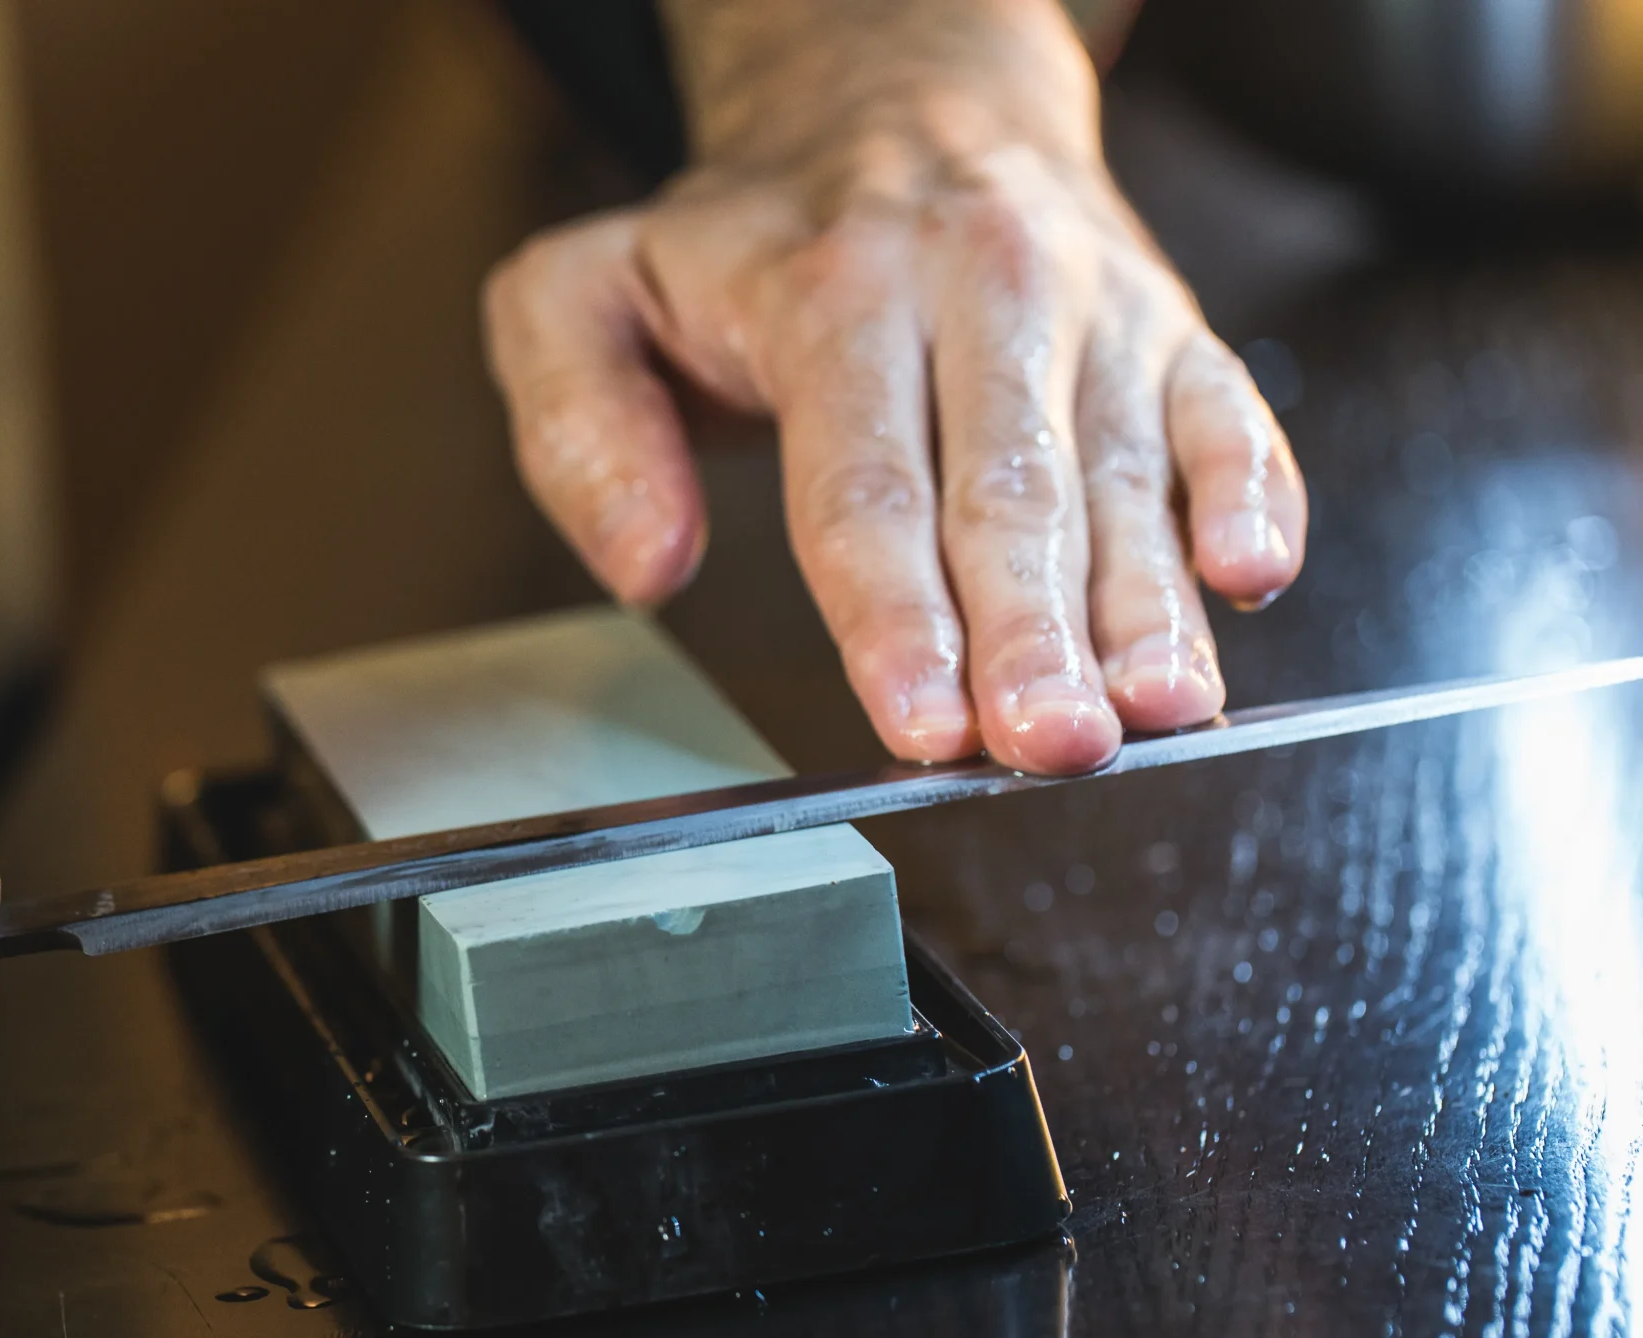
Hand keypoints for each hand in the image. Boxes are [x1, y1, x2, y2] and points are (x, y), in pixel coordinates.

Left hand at [483, 0, 1304, 773]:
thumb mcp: (583, 293)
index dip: (895, 615)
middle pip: (1010, 492)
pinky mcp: (1168, 327)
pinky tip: (1253, 576)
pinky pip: (1228, 413)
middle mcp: (978, 287)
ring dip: (1146, 604)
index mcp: (832, 292)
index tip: (919, 720)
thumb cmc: (741, 239)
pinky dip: (1255, 493)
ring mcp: (1089, 307)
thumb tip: (647, 566)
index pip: (866, 483)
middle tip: (1046, 744)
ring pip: (1126, 474)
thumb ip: (577, 427)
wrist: (897, 96)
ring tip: (1154, 712)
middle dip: (1032, 634)